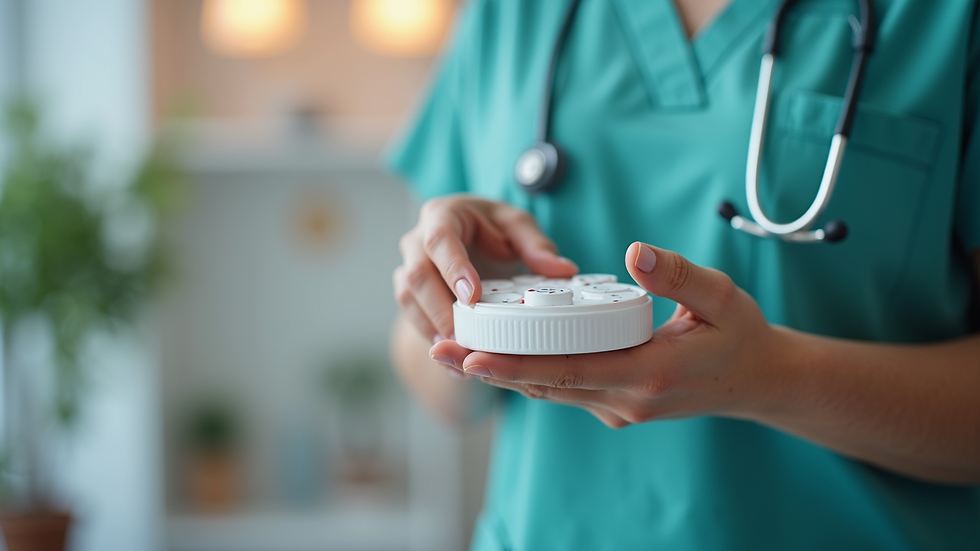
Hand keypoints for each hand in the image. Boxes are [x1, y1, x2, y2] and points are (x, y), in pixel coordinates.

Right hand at [393, 195, 578, 342]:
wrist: (470, 237)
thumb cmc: (493, 229)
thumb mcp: (518, 227)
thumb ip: (537, 245)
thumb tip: (564, 270)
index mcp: (444, 214)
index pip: (441, 239)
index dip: (453, 269)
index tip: (472, 297)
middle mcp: (418, 239)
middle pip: (417, 274)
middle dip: (438, 309)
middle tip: (462, 337)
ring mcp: (408, 265)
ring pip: (409, 298)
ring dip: (431, 328)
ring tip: (456, 353)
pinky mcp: (409, 291)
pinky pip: (411, 315)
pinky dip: (430, 337)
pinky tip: (452, 362)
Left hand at [429, 242, 782, 426]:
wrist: (758, 381)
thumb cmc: (740, 335)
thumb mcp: (721, 297)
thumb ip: (678, 275)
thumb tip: (635, 252)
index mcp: (648, 373)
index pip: (567, 370)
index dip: (514, 364)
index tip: (469, 356)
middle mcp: (627, 400)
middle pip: (545, 385)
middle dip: (490, 369)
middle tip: (438, 350)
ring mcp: (620, 410)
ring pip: (550, 391)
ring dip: (503, 374)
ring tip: (453, 352)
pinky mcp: (617, 406)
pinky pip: (565, 390)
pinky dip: (530, 375)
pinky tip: (498, 357)